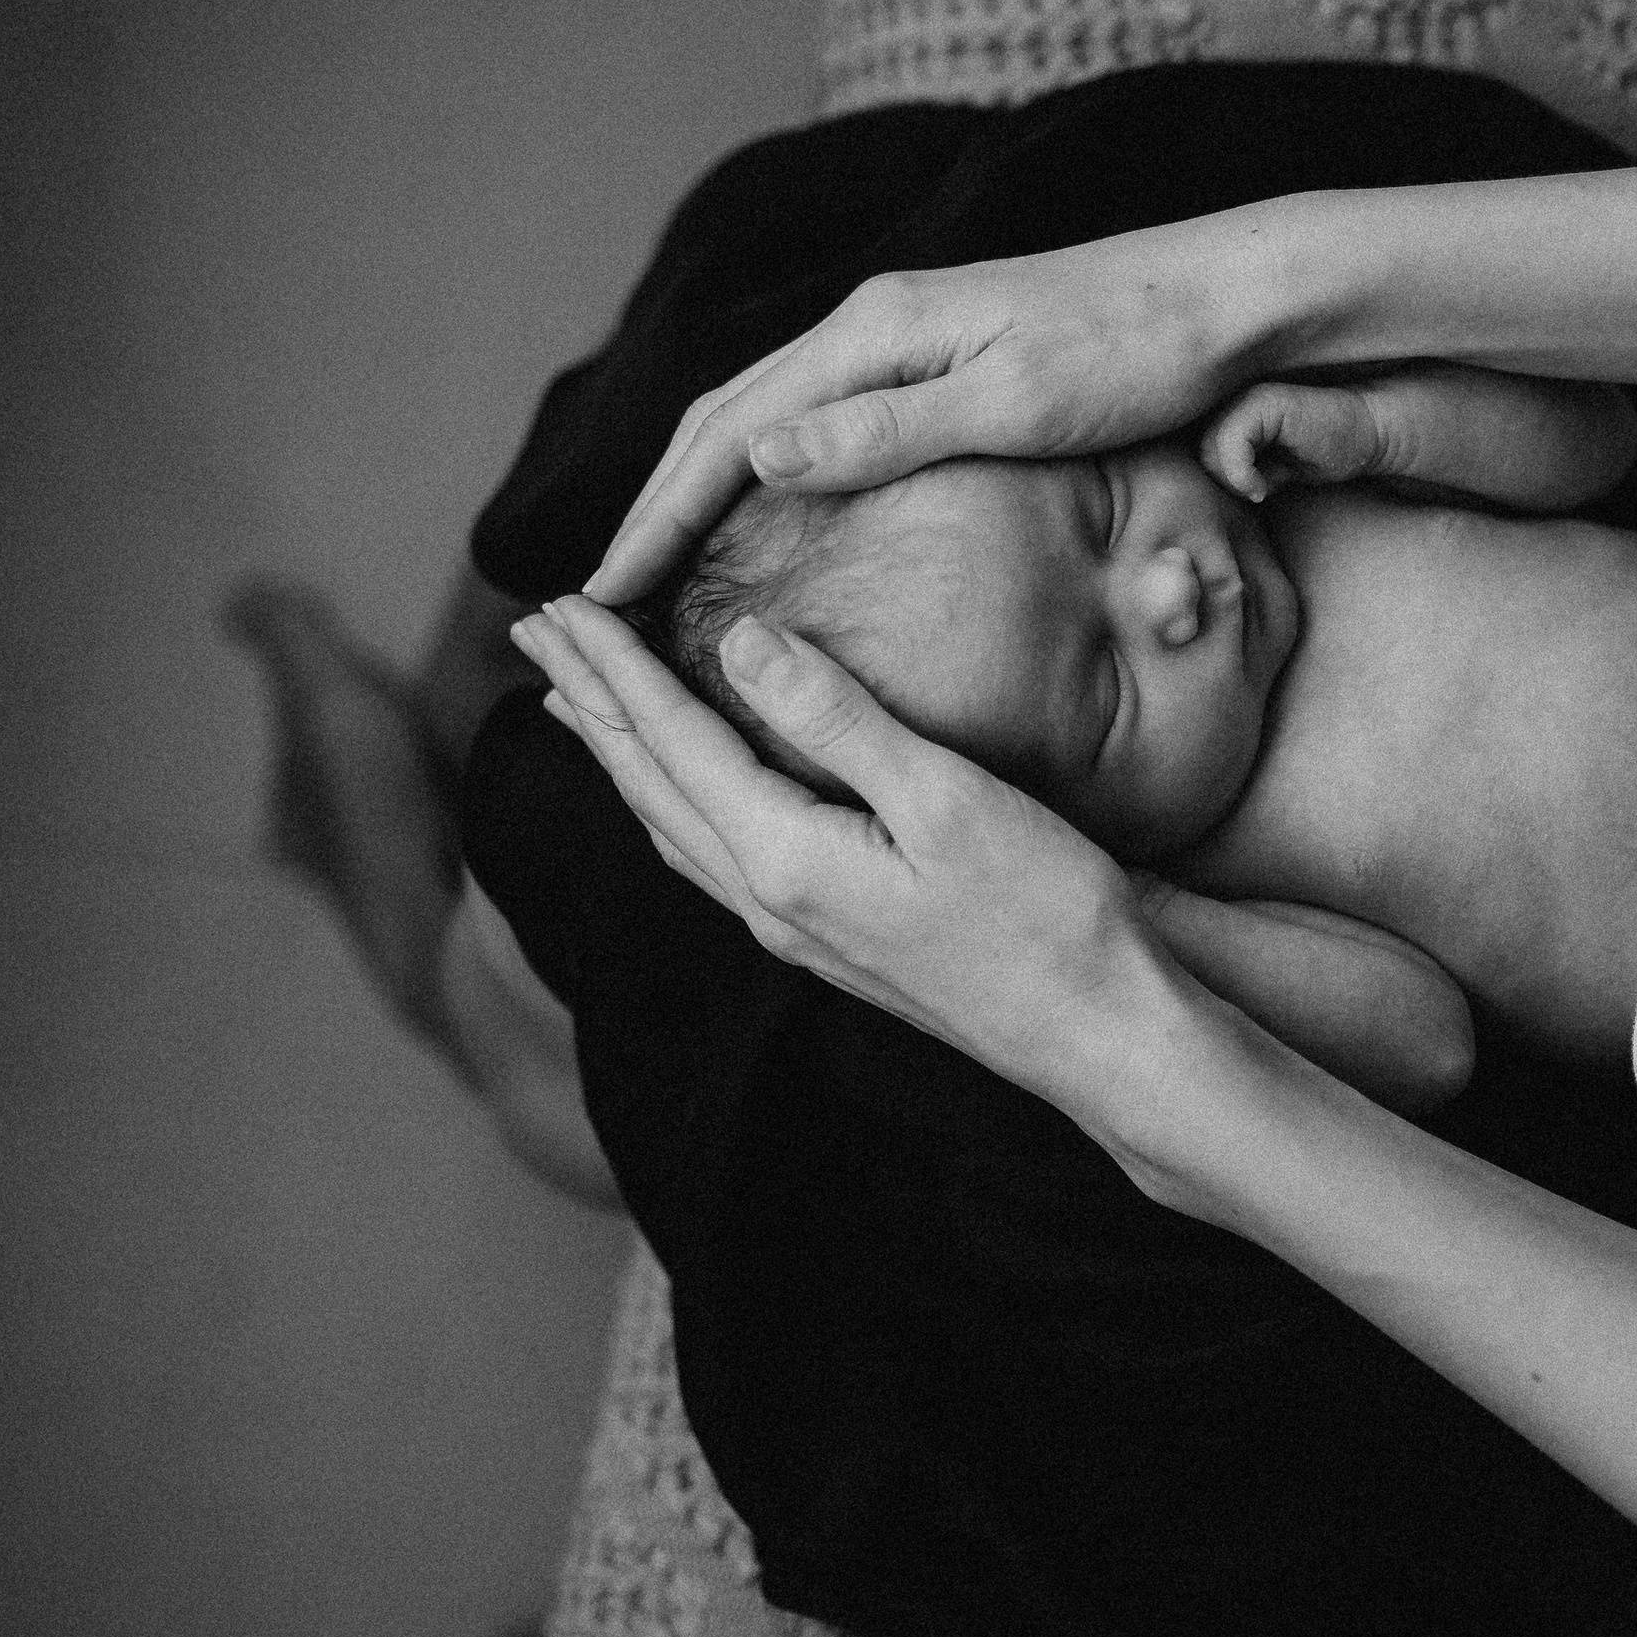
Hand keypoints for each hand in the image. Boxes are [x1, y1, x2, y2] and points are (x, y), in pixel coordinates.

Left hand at [507, 595, 1173, 1117]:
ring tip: (578, 703)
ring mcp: (796, 932)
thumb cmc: (1048, 916)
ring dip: (618, 756)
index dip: (610, 667)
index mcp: (784, 860)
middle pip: (648, 785)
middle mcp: (768, 904)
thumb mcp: (946, 798)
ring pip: (671, 827)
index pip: (669, 742)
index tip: (559, 601)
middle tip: (534, 631)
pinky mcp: (830, 943)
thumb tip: (737, 644)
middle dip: (588, 703)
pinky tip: (682, 794)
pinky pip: (712, 857)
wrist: (1103, 1036)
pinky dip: (672, 803)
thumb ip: (836, 718)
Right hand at [585, 205, 1302, 603]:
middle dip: (655, 509)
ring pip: (765, 418)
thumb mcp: (1012, 403)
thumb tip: (757, 461)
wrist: (1234, 299)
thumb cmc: (1139, 354)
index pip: (728, 433)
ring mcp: (906, 340)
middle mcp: (873, 325)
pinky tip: (762, 522)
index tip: (603, 595)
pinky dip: (762, 476)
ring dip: (698, 491)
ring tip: (655, 567)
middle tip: (600, 601)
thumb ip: (884, 433)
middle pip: (727, 419)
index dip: (658, 519)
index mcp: (874, 332)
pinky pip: (816, 422)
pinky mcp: (942, 362)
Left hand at [1200, 379, 1395, 498]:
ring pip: (1209, 449)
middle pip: (1199, 452)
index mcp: (1232, 412)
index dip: (1218, 480)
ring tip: (1263, 486)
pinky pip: (1229, 444)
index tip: (1248, 493)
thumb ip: (1235, 469)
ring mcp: (1248, 397)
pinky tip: (1264, 486)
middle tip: (1257, 490)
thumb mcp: (1268, 468)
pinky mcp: (1264, 403)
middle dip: (1224, 481)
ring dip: (1233, 479)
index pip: (1198, 451)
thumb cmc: (1320, 451)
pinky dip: (1241, 474)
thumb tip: (1208, 486)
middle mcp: (1235, 399)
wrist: (1365, 435)